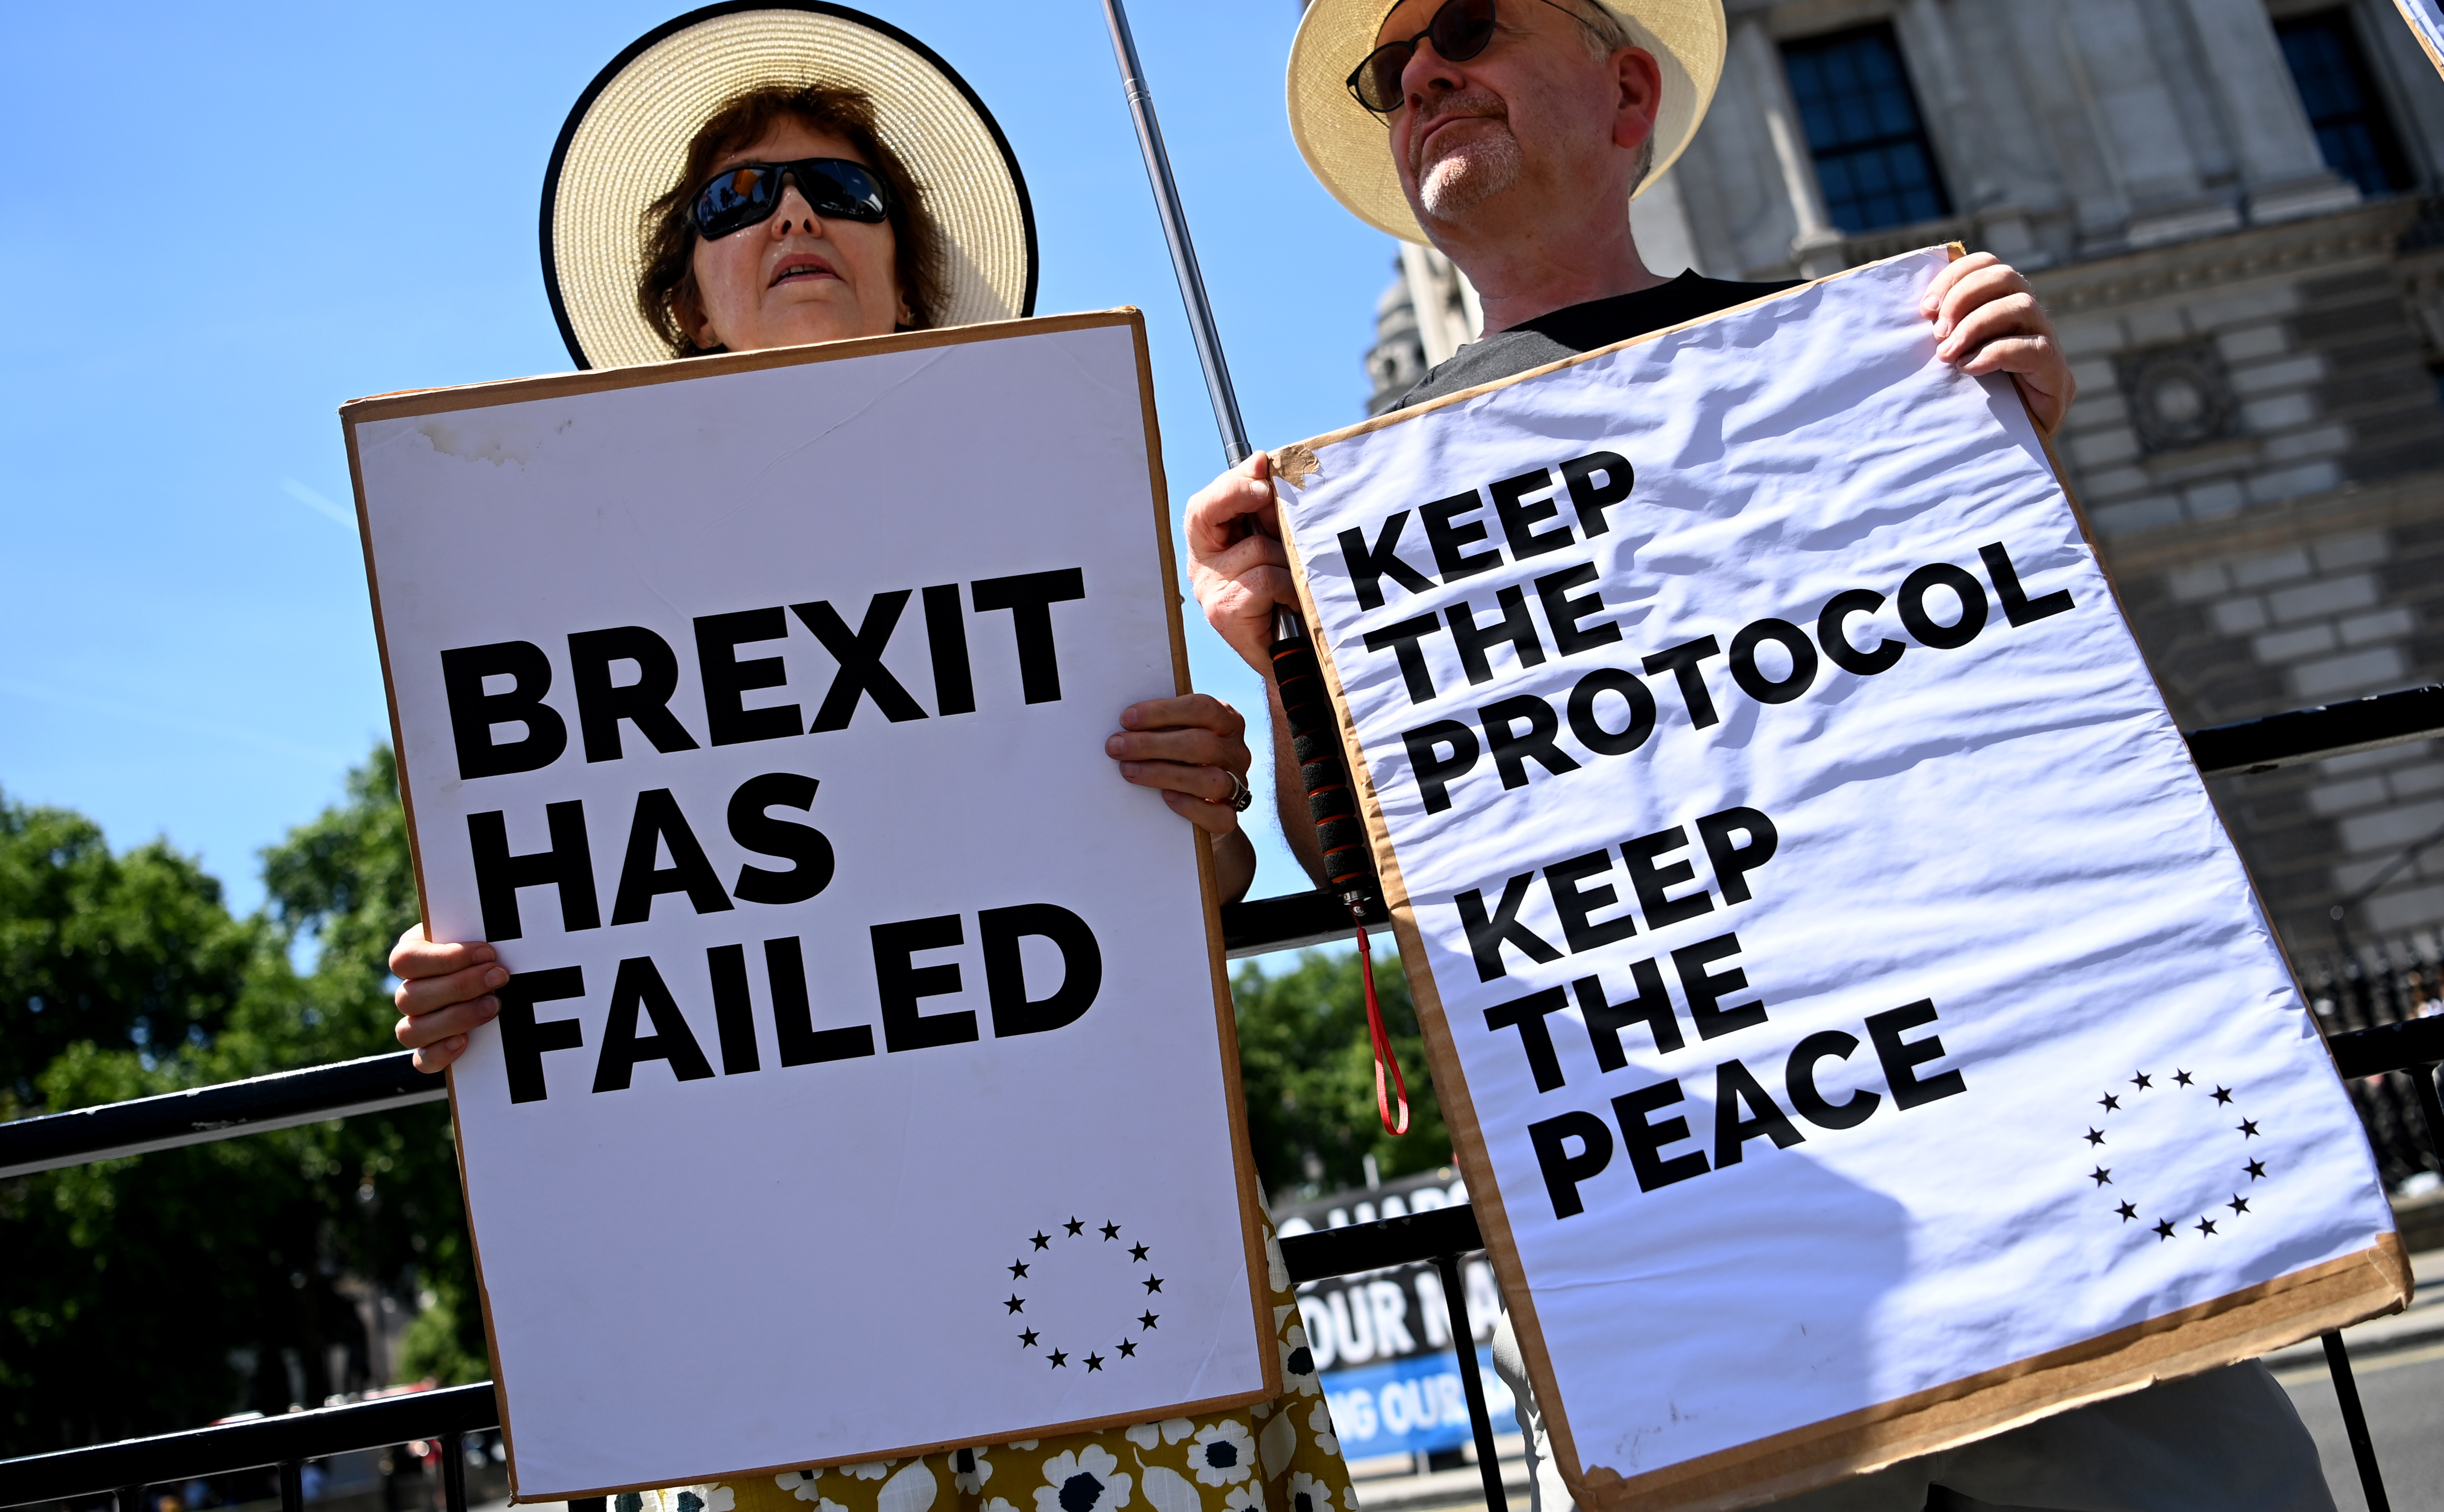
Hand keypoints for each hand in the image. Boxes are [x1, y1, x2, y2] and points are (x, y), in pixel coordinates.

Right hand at [389, 923, 505, 1073]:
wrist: (504, 971)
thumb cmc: (494, 944)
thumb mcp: (486, 929)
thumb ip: (481, 926)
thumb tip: (498, 930)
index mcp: (413, 955)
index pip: (406, 960)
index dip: (445, 959)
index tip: (489, 951)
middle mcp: (409, 990)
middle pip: (409, 997)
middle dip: (460, 987)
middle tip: (501, 976)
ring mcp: (417, 1023)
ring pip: (411, 1030)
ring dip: (454, 1018)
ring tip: (494, 1005)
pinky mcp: (431, 1050)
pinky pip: (421, 1061)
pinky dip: (439, 1054)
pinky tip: (466, 1042)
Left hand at [1107, 694, 1258, 900]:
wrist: (1205, 805)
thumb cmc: (1183, 757)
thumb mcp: (1180, 733)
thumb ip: (1165, 726)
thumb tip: (1124, 724)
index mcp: (1228, 721)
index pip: (1202, 708)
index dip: (1163, 712)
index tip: (1126, 719)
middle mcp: (1237, 752)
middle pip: (1202, 744)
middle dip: (1153, 744)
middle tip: (1116, 747)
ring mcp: (1238, 785)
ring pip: (1210, 780)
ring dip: (1163, 774)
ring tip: (1128, 771)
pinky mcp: (1230, 817)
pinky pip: (1218, 815)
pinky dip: (1190, 806)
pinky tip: (1165, 797)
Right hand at [1185, 451, 1294, 675]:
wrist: (1291, 657)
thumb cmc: (1285, 596)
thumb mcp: (1275, 545)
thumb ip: (1267, 511)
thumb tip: (1264, 464)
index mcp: (1209, 544)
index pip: (1205, 504)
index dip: (1232, 482)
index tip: (1261, 464)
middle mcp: (1201, 565)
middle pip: (1207, 513)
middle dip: (1239, 493)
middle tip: (1265, 490)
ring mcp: (1210, 589)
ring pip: (1255, 548)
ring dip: (1287, 558)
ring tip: (1296, 578)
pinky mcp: (1224, 611)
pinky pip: (1264, 578)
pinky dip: (1288, 585)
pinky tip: (1293, 599)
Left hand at [1921, 252, 2075, 435]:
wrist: (2001, 455)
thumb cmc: (1966, 406)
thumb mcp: (1949, 361)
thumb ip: (1941, 332)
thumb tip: (1917, 308)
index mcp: (2004, 309)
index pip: (1988, 266)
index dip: (1955, 276)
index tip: (1925, 308)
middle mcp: (2031, 322)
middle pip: (2006, 276)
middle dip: (1964, 297)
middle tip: (1937, 332)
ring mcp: (2049, 347)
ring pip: (2022, 306)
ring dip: (1975, 325)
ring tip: (1947, 354)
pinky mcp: (2057, 377)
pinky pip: (2034, 349)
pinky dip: (1995, 353)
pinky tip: (1969, 369)